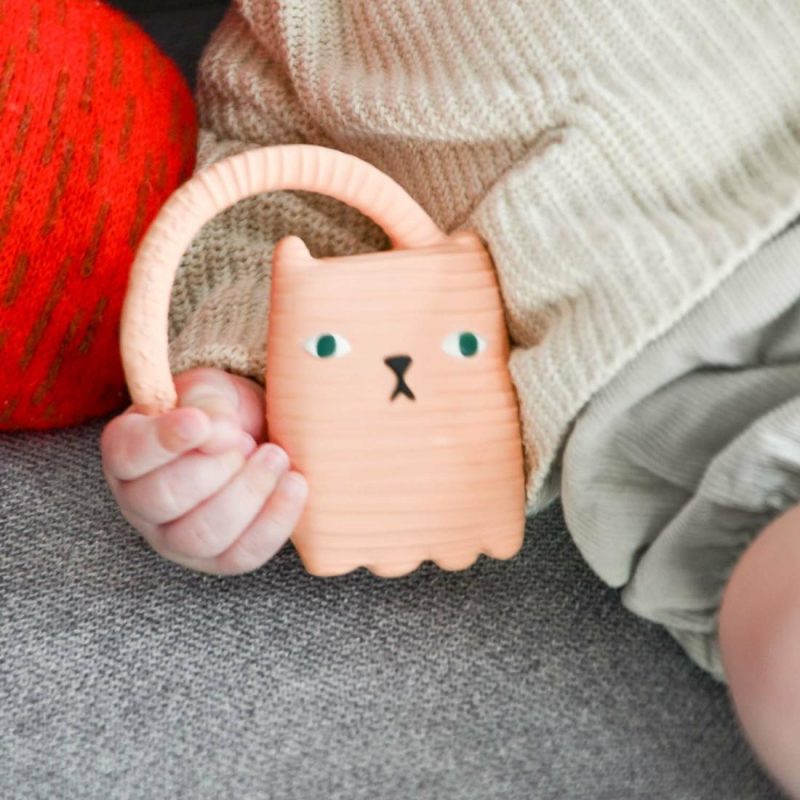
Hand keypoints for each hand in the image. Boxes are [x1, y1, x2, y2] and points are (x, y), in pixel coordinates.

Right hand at [101, 366, 307, 574]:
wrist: (256, 436)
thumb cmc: (222, 412)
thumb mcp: (211, 390)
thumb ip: (208, 403)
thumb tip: (220, 434)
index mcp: (127, 451)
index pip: (130, 454)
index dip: (163, 441)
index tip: (199, 422)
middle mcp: (140, 502)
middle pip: (163, 499)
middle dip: (215, 468)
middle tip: (245, 441)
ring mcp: (174, 538)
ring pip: (201, 536)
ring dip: (248, 493)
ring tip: (275, 456)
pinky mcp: (218, 560)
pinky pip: (243, 554)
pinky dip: (275, 519)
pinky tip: (295, 483)